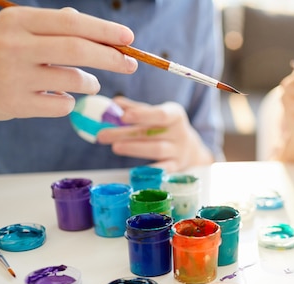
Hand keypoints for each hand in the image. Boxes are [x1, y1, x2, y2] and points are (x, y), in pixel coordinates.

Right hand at [0, 6, 136, 120]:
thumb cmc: (6, 53)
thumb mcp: (22, 31)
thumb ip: (58, 27)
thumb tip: (104, 35)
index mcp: (18, 21)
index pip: (71, 23)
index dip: (104, 31)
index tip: (129, 38)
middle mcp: (13, 46)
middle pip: (77, 51)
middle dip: (111, 59)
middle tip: (131, 65)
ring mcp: (14, 76)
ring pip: (74, 81)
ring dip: (91, 84)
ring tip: (89, 83)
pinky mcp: (17, 104)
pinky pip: (63, 105)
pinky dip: (69, 102)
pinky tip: (57, 96)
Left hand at [96, 96, 212, 171]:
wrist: (190, 149)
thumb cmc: (166, 128)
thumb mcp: (155, 114)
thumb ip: (136, 109)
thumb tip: (113, 103)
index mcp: (175, 115)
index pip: (160, 114)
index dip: (142, 115)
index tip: (123, 117)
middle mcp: (180, 132)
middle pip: (152, 133)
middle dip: (126, 134)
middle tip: (103, 135)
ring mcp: (179, 151)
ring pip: (157, 150)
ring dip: (134, 149)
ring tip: (114, 147)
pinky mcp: (177, 167)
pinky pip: (164, 169)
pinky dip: (150, 170)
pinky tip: (134, 171)